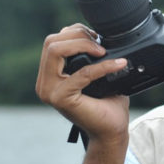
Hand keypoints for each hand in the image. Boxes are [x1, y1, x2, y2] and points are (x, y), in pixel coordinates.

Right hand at [36, 23, 130, 144]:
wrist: (111, 131)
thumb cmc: (106, 103)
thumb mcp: (95, 73)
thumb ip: (88, 55)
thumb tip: (96, 34)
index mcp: (49, 75)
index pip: (53, 41)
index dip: (74, 32)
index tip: (96, 37)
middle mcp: (44, 83)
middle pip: (52, 42)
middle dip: (78, 35)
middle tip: (100, 43)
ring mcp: (50, 91)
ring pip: (56, 51)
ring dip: (84, 45)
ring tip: (103, 51)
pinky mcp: (62, 98)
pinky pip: (82, 73)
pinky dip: (103, 66)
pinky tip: (119, 64)